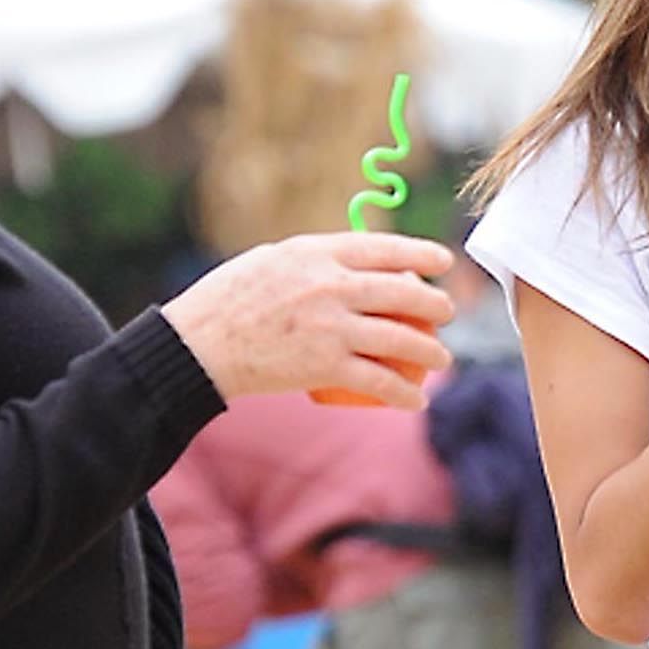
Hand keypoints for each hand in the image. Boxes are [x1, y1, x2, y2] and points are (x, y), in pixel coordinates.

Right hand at [163, 231, 455, 405]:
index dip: (421, 253)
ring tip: (443, 359)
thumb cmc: (229, 301)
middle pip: (402, 292)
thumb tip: (350, 264)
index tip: (444, 262)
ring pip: (400, 339)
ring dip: (431, 352)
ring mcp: (330, 327)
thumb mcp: (273, 261)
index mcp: (317, 253)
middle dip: (436, 304)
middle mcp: (329, 285)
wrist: (200, 344)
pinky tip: (416, 401)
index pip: (382, 248)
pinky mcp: (325, 366)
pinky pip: (378, 381)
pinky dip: (403, 394)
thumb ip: (314, 260)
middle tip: (448, 313)